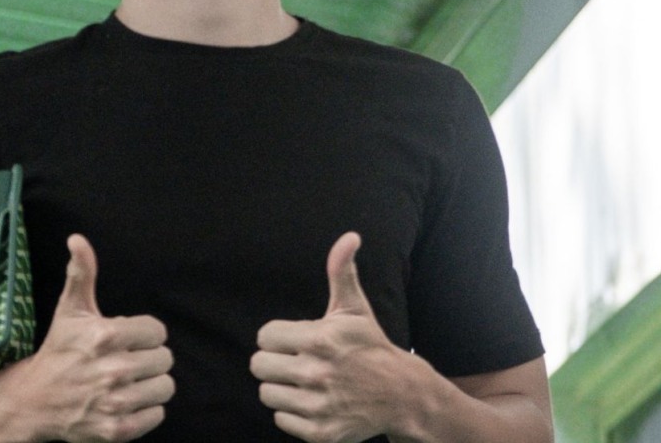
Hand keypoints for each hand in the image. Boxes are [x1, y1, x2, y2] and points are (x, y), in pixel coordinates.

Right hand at [0, 234, 174, 442]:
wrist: (33, 402)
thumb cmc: (58, 351)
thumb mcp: (70, 309)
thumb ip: (82, 272)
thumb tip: (77, 239)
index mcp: (105, 336)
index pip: (158, 331)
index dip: (144, 333)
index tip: (125, 338)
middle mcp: (112, 370)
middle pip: (165, 359)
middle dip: (148, 357)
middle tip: (126, 359)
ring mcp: (115, 402)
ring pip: (165, 387)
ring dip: (150, 383)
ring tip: (128, 380)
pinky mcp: (116, 429)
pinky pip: (157, 414)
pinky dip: (146, 409)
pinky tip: (126, 400)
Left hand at [250, 232, 431, 442]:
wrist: (401, 394)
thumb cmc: (370, 346)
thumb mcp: (355, 308)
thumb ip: (341, 271)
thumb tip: (349, 237)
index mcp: (320, 339)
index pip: (265, 336)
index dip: (277, 337)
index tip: (295, 340)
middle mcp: (317, 373)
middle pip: (259, 365)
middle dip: (274, 361)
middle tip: (295, 361)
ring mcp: (318, 405)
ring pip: (267, 393)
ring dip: (281, 387)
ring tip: (303, 381)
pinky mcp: (320, 433)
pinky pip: (280, 419)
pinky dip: (292, 413)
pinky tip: (312, 402)